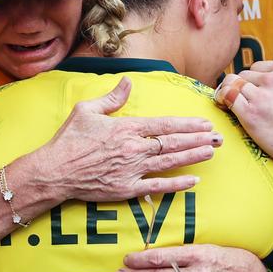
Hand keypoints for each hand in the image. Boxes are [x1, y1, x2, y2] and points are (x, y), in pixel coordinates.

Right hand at [35, 77, 222, 199]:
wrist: (54, 171)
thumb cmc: (68, 140)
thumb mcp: (87, 110)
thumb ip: (112, 97)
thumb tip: (129, 82)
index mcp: (126, 128)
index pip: (164, 125)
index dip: (187, 124)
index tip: (203, 123)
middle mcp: (134, 149)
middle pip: (173, 142)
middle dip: (198, 139)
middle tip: (218, 138)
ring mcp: (132, 170)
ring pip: (170, 162)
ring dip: (194, 157)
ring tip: (211, 152)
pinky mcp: (127, 189)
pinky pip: (157, 187)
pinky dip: (177, 185)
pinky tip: (193, 181)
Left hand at [215, 61, 272, 170]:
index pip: (255, 68)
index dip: (251, 81)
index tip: (251, 93)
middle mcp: (272, 79)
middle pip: (242, 76)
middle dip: (240, 88)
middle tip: (241, 102)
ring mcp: (261, 96)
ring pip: (231, 84)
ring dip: (227, 93)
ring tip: (227, 103)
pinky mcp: (250, 113)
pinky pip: (226, 97)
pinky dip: (221, 99)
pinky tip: (223, 105)